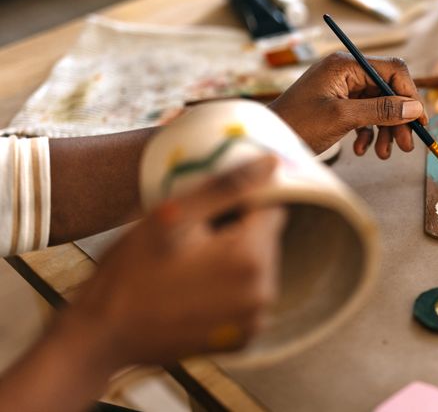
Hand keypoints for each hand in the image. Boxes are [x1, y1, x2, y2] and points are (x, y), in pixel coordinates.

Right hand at [64, 156, 284, 368]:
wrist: (103, 336)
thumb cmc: (131, 271)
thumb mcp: (173, 215)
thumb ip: (227, 187)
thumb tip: (271, 164)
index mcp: (250, 257)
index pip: (271, 208)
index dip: (241, 203)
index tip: (208, 212)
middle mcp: (263, 292)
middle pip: (266, 238)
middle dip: (237, 232)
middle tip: (191, 240)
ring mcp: (254, 319)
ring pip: (258, 265)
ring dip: (233, 259)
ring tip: (189, 267)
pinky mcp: (242, 338)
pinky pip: (248, 295)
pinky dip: (230, 287)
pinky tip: (194, 289)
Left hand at [270, 52, 427, 157]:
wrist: (270, 140)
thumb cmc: (298, 124)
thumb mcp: (343, 117)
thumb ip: (381, 110)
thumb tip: (414, 108)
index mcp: (346, 64)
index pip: (392, 70)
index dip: (409, 94)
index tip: (419, 120)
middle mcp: (346, 71)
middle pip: (388, 90)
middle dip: (398, 118)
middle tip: (406, 145)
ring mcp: (342, 88)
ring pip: (379, 105)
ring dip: (386, 130)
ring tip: (383, 153)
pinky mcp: (339, 104)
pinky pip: (365, 115)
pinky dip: (369, 132)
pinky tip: (362, 148)